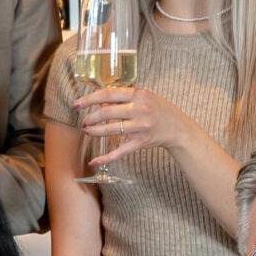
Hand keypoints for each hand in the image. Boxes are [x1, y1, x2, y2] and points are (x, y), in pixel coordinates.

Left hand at [74, 84, 199, 163]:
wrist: (178, 127)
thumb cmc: (158, 110)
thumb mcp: (144, 97)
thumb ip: (123, 98)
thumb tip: (98, 101)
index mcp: (138, 94)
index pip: (107, 94)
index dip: (89, 99)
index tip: (76, 104)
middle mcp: (139, 109)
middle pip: (106, 112)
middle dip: (90, 118)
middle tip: (83, 122)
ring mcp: (141, 126)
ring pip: (110, 129)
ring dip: (94, 132)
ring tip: (87, 131)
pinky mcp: (142, 142)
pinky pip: (120, 151)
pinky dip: (106, 157)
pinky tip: (94, 161)